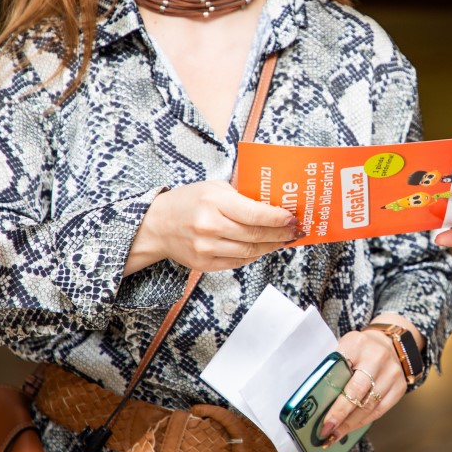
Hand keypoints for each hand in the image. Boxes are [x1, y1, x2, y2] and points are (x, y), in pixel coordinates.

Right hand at [125, 180, 302, 274]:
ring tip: (283, 240)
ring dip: (271, 246)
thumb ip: (242, 195)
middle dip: (280, 234)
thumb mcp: (214, 187)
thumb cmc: (188, 201)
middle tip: (294, 231)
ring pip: (250, 251)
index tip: (292, 218)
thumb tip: (274, 203)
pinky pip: (238, 261)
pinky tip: (263, 248)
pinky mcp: (205, 263)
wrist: (157, 225)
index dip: (278, 218)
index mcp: (214, 202)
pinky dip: (255, 255)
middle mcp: (210, 226)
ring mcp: (207, 248)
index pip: (254, 214)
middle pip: (256, 235)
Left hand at [319, 317, 420, 446]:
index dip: (329, 393)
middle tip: (326, 430)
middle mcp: (377, 358)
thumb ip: (333, 366)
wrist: (391, 343)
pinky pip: (380, 410)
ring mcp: (391, 373)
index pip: (341, 370)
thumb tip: (314, 397)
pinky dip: (363, 422)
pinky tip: (351, 428)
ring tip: (335, 434)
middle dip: (339, 414)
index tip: (319, 413)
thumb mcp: (345, 347)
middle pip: (357, 391)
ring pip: (369, 405)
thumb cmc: (361, 349)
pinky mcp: (399, 387)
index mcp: (358, 344)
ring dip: (350, 423)